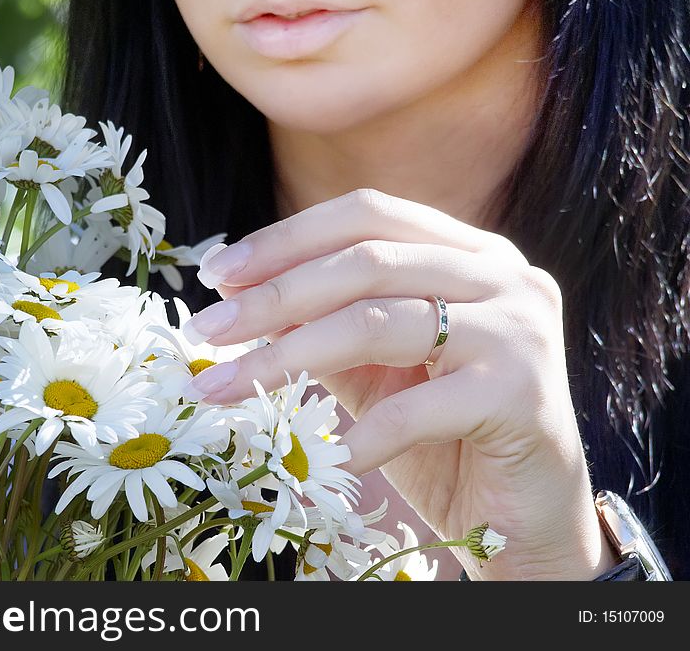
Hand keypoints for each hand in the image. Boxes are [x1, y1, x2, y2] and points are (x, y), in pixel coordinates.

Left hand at [182, 189, 616, 579]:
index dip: (285, 238)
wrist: (524, 515)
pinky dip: (359, 435)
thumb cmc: (443, 436)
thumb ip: (324, 326)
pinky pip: (416, 407)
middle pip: (367, 260)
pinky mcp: (524, 393)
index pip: (368, 215)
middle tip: (206, 330)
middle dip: (272, 295)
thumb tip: (238, 299)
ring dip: (288, 357)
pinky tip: (317, 459)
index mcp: (468, 251)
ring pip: (381, 322)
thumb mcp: (374, 370)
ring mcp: (520, 328)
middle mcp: (503, 273)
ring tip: (224, 388)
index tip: (216, 273)